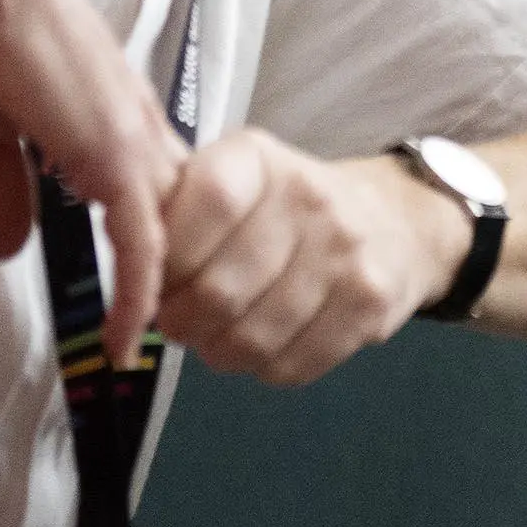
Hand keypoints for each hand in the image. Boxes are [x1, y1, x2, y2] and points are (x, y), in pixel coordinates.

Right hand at [0, 0, 184, 358]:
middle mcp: (139, 130)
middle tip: (162, 342)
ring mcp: (132, 142)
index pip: (160, 196)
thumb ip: (4, 190)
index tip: (146, 299)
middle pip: (183, 223)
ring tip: (148, 353)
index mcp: (115, 120)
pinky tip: (130, 339)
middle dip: (178, 284)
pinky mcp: (112, 153)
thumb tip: (5, 251)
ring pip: (177, 238)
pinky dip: (141, 294)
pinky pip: (144, 241)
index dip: (160, 249)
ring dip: (167, 298)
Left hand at [154, 130, 472, 386]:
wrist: (396, 222)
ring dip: (219, 351)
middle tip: (178, 322)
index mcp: (259, 160)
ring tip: (220, 334)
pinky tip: (267, 341)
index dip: (167, 257)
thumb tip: (130, 274)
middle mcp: (309, 199)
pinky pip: (290, 366)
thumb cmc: (288, 208)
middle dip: (182, 322)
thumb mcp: (234, 181)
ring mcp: (346, 255)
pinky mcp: (369, 307)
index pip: (203, 204)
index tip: (154, 279)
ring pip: (250, 339)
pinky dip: (264, 366)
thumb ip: (178, 213)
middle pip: (219, 290)